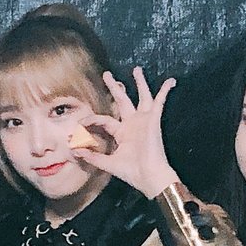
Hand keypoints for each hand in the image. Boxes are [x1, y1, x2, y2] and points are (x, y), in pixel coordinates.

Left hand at [73, 68, 180, 198]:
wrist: (149, 176)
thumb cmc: (131, 172)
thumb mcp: (108, 163)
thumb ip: (92, 157)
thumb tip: (74, 150)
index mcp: (122, 133)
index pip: (104, 120)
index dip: (91, 120)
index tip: (80, 123)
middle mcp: (132, 124)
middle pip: (122, 101)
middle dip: (114, 87)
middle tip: (107, 74)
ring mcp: (143, 120)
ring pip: (142, 96)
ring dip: (139, 83)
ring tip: (136, 69)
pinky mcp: (153, 120)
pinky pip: (160, 101)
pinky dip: (165, 91)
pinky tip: (171, 81)